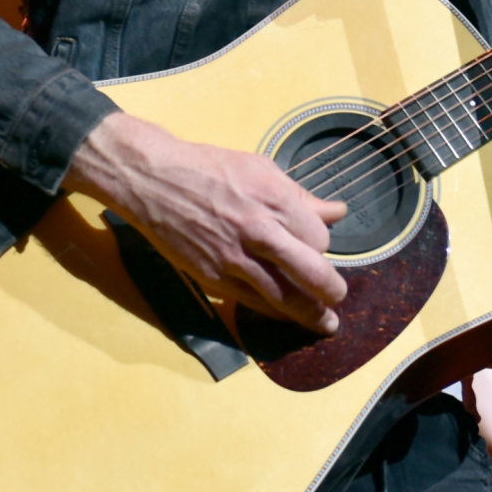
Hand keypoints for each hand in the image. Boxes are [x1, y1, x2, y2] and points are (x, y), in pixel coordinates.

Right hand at [67, 111, 348, 333]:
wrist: (154, 180)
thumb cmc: (209, 168)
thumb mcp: (261, 169)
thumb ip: (301, 197)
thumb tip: (337, 211)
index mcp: (275, 200)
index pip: (319, 238)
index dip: (322, 246)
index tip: (316, 247)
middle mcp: (259, 232)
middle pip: (311, 273)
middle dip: (331, 291)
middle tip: (338, 298)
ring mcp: (234, 259)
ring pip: (284, 297)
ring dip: (309, 314)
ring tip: (324, 323)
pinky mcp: (213, 278)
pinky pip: (252, 303)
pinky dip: (273, 311)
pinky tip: (284, 314)